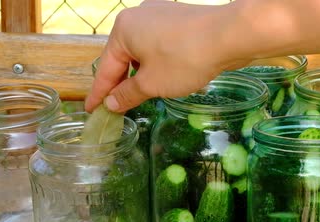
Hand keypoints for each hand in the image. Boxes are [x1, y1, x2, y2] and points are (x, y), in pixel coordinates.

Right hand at [84, 0, 250, 112]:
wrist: (228, 35)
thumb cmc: (184, 59)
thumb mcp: (152, 84)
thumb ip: (127, 94)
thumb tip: (111, 103)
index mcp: (123, 29)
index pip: (105, 68)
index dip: (99, 93)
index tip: (91, 110)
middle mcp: (137, 16)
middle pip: (122, 57)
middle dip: (120, 83)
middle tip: (114, 107)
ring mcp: (159, 14)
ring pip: (142, 51)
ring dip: (140, 74)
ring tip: (140, 95)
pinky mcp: (178, 19)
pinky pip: (159, 44)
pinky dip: (156, 63)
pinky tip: (162, 77)